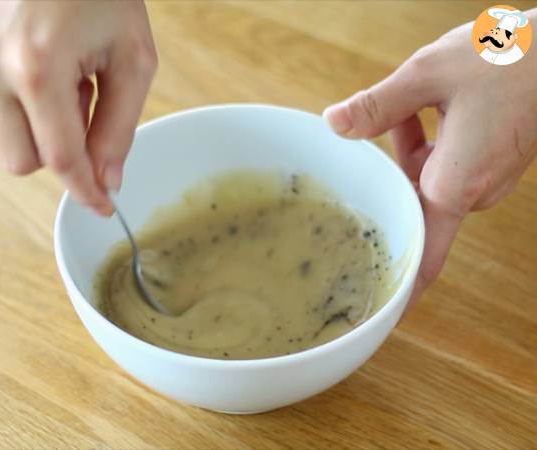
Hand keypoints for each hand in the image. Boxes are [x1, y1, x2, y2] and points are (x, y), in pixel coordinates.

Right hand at [0, 0, 156, 214]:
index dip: (85, 191)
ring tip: (60, 78)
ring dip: (37, 126)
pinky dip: (14, 106)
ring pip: (2, 141)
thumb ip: (119, 128)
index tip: (102, 206)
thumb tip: (106, 182)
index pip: (62, 161)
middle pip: (24, 163)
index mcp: (38, 68)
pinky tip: (34, 68)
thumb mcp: (131, 60)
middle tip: (84, 105)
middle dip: (60, 150)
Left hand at [323, 13, 536, 308]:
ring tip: (405, 108)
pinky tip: (417, 110)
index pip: (423, 256)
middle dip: (385, 180)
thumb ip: (377, 106)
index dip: (404, 292)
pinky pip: (442, 164)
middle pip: (410, 204)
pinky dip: (423, 141)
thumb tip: (333, 124)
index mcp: (455, 185)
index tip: (382, 314)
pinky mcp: (489, 161)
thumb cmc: (508, 59)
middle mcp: (471, 190)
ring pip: (422, 178)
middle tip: (362, 164)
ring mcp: (484, 177)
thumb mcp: (429, 74)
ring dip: (404, 149)